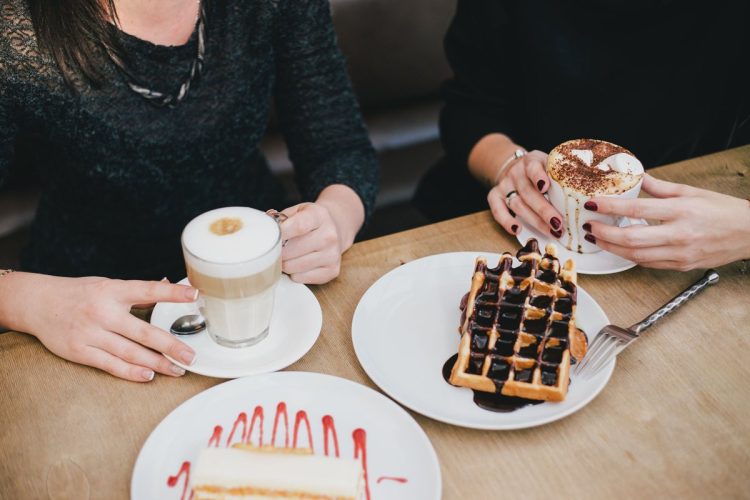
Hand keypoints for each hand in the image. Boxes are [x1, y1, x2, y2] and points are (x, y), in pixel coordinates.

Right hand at [2, 274, 198, 381]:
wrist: (37, 302)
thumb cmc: (80, 293)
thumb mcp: (107, 284)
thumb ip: (136, 292)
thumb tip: (168, 286)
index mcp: (112, 290)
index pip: (148, 290)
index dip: (172, 293)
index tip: (195, 295)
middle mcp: (102, 311)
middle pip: (143, 331)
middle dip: (170, 346)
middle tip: (191, 356)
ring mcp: (90, 332)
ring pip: (129, 352)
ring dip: (156, 363)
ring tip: (177, 369)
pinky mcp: (79, 350)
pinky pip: (110, 364)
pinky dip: (130, 371)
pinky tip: (149, 375)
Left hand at [280, 184, 363, 283]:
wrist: (336, 228)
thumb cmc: (310, 220)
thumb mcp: (297, 211)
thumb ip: (280, 219)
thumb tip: (263, 229)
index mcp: (320, 216)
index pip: (298, 226)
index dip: (280, 233)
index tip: (270, 237)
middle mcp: (329, 236)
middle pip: (292, 250)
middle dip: (278, 251)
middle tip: (276, 248)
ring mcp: (332, 255)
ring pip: (293, 267)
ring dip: (285, 263)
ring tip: (288, 255)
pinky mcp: (332, 271)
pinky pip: (300, 278)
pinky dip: (294, 273)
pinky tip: (298, 263)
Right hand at [487, 150, 563, 237]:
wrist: (516, 167)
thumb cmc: (542, 170)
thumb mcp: (552, 164)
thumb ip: (565, 173)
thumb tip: (594, 186)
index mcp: (532, 161)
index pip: (533, 167)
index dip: (539, 177)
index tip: (546, 187)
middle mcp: (516, 172)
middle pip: (528, 192)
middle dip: (544, 210)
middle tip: (559, 224)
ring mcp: (504, 184)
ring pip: (517, 204)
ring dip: (534, 220)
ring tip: (551, 232)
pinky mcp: (494, 195)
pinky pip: (496, 209)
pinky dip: (505, 220)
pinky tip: (517, 230)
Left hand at [583, 174, 749, 269]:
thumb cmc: (724, 210)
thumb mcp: (692, 192)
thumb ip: (660, 187)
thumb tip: (636, 178)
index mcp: (681, 211)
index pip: (637, 210)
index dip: (609, 207)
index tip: (592, 203)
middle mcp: (679, 234)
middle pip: (631, 238)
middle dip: (604, 233)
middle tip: (589, 225)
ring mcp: (680, 253)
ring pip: (636, 255)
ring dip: (611, 247)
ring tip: (597, 238)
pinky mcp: (681, 265)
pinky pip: (648, 263)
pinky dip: (630, 256)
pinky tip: (620, 248)